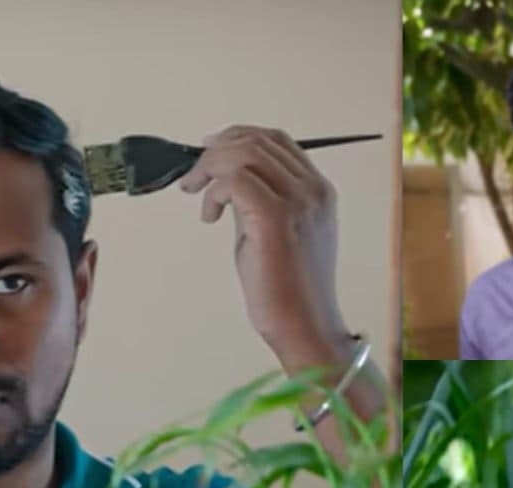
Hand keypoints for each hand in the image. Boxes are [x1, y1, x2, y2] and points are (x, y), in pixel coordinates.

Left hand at [179, 125, 346, 355]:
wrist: (304, 325)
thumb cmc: (289, 289)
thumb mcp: (278, 232)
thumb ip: (260, 201)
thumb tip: (225, 182)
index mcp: (318, 190)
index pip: (276, 141)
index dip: (237, 137)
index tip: (209, 151)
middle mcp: (312, 190)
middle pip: (258, 140)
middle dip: (216, 151)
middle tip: (194, 176)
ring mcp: (298, 202)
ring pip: (245, 153)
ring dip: (211, 168)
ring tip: (199, 195)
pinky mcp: (276, 218)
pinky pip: (236, 180)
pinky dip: (215, 191)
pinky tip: (210, 215)